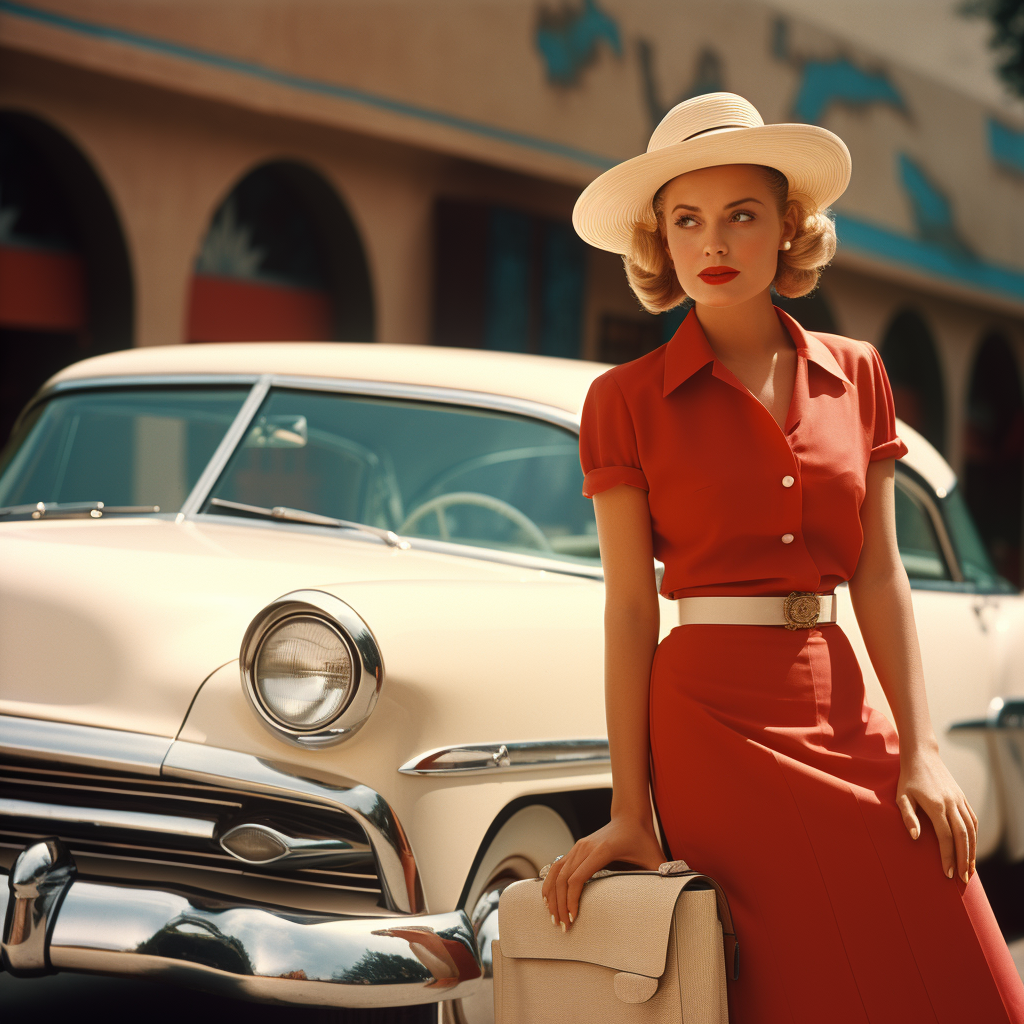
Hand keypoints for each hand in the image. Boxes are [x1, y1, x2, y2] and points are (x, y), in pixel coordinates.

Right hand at [540, 814, 664, 931]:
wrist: (629, 816)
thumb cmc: (642, 838)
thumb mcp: (654, 857)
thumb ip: (663, 875)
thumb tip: (673, 897)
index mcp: (602, 850)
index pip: (578, 877)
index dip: (572, 899)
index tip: (573, 918)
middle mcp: (585, 847)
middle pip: (564, 878)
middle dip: (560, 904)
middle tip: (563, 926)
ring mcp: (578, 846)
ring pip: (556, 872)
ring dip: (551, 895)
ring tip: (553, 916)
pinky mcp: (575, 849)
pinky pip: (557, 866)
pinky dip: (550, 882)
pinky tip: (546, 898)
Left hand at [896, 745, 976, 883]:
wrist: (921, 756)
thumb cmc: (908, 779)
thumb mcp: (902, 796)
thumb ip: (908, 816)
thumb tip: (915, 837)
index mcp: (936, 805)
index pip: (946, 837)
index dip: (948, 857)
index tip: (947, 874)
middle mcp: (951, 804)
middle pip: (963, 837)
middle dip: (963, 860)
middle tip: (963, 880)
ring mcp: (959, 800)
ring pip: (972, 830)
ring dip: (972, 851)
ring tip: (969, 870)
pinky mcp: (963, 798)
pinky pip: (973, 820)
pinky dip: (975, 837)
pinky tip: (972, 849)